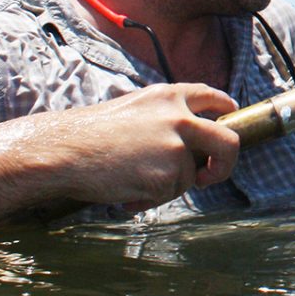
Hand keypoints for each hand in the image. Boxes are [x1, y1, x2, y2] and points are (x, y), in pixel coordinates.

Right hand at [28, 83, 239, 209]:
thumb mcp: (135, 108)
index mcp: (170, 96)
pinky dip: (150, 199)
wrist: (65, 150)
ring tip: (131, 179)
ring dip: (165, 185)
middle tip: (210, 174)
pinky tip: (127, 191)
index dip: (226, 111)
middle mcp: (179, 118)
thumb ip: (165, 116)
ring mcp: (175, 147)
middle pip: (228, 141)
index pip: (212, 98)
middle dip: (227, 162)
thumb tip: (190, 139)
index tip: (229, 120)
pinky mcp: (166, 175)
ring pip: (188, 177)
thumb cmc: (91, 132)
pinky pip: (169, 195)